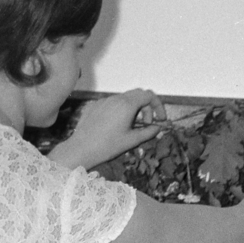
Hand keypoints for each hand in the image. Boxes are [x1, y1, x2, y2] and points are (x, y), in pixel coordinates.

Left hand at [51, 89, 168, 170]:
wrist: (82, 148)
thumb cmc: (108, 145)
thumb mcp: (132, 140)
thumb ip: (148, 132)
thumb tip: (158, 128)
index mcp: (127, 105)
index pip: (149, 95)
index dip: (158, 106)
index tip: (160, 119)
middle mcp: (116, 98)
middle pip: (138, 94)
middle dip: (147, 107)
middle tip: (147, 123)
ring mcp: (105, 100)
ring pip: (125, 98)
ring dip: (134, 109)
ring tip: (132, 126)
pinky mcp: (96, 105)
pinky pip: (113, 103)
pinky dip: (122, 110)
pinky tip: (117, 125)